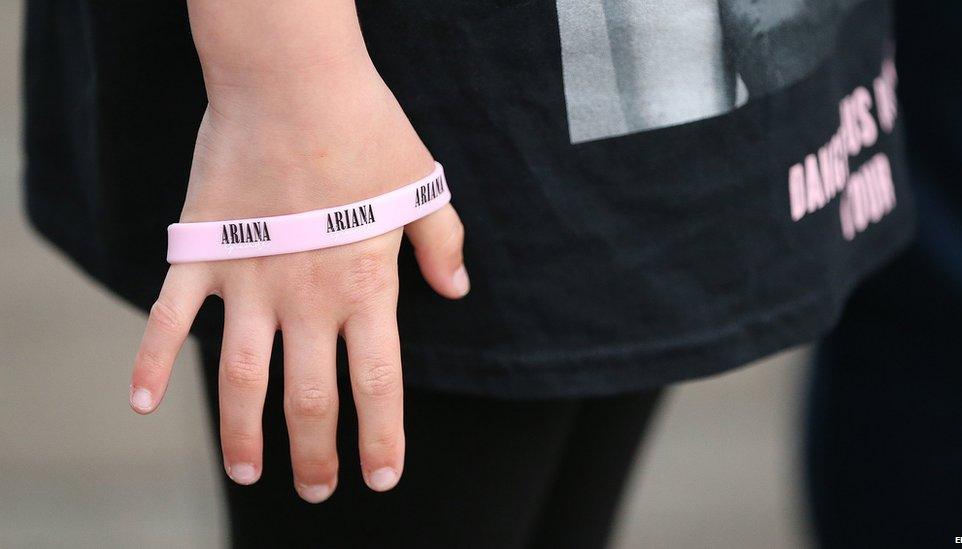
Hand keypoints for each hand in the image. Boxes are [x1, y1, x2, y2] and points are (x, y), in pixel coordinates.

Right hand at [127, 52, 467, 502]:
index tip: (380, 478)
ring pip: (241, 379)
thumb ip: (442, 244)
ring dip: (242, 434)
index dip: (381, 440)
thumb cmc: (366, 129)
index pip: (377, 385)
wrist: (293, 81)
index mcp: (365, 287)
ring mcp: (248, 280)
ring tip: (246, 472)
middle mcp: (307, 298)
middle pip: (310, 399)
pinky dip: (151, 361)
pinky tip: (141, 403)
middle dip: (316, 454)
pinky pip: (168, 318)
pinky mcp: (201, 252)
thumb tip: (458, 290)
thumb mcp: (422, 187)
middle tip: (316, 491)